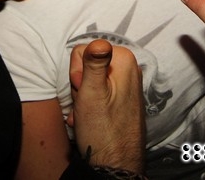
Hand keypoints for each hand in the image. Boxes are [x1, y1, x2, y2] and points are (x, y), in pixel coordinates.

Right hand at [67, 39, 144, 173]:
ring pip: (89, 79)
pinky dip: (90, 105)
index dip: (76, 72)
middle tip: (85, 105)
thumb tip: (99, 42)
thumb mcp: (91, 93)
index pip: (82, 50)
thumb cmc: (103, 130)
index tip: (83, 92)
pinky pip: (99, 92)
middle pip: (87, 64)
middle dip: (80, 85)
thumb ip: (94, 64)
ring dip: (82, 98)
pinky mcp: (123, 97)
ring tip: (86, 115)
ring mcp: (127, 83)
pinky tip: (89, 120)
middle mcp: (129, 68)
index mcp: (124, 59)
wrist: (116, 163)